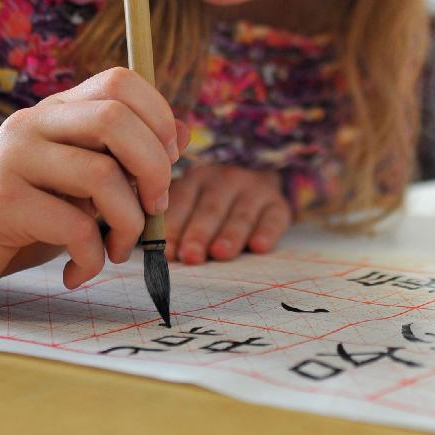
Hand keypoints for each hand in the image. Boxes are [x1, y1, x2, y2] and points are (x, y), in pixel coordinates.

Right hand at [0, 67, 188, 296]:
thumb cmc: (33, 217)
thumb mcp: (86, 183)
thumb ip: (129, 156)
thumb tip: (183, 131)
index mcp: (58, 110)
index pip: (120, 81)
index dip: (157, 117)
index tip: (167, 161)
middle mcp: (33, 122)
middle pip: (115, 118)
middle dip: (154, 168)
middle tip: (155, 207)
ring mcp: (13, 158)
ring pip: (102, 175)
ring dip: (129, 223)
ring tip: (117, 249)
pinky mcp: (2, 203)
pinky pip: (74, 226)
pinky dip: (92, 258)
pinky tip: (79, 271)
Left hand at [163, 164, 292, 263]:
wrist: (256, 187)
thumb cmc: (211, 209)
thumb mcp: (191, 207)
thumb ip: (174, 227)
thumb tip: (156, 255)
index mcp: (196, 179)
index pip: (182, 201)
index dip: (174, 227)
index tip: (167, 252)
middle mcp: (225, 179)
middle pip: (210, 209)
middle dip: (199, 233)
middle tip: (191, 255)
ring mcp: (253, 190)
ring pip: (241, 214)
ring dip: (230, 235)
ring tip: (220, 253)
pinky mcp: (277, 204)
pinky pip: (273, 218)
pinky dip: (267, 232)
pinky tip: (259, 247)